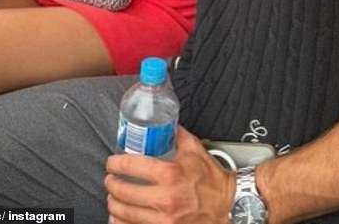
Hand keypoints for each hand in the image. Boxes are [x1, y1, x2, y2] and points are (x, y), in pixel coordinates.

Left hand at [106, 127, 234, 223]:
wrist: (228, 206)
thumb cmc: (212, 180)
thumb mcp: (195, 149)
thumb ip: (177, 134)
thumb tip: (165, 124)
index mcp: (170, 173)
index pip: (131, 166)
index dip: (115, 164)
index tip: (112, 163)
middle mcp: (164, 197)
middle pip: (123, 191)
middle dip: (111, 184)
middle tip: (110, 179)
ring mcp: (164, 218)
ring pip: (125, 213)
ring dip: (113, 204)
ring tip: (112, 197)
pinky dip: (122, 223)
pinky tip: (118, 217)